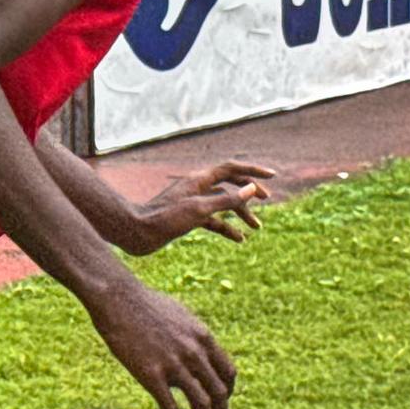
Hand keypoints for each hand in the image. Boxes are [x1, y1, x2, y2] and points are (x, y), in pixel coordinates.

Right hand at [90, 279, 237, 408]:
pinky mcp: (152, 375)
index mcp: (204, 338)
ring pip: (201, 404)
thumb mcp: (177, 314)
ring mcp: (175, 364)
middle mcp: (195, 353)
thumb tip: (194, 345)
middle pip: (219, 393)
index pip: (228, 373)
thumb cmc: (142, 303)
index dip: (228, 392)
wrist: (117, 298)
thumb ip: (190, 334)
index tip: (221, 404)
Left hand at [127, 160, 273, 254]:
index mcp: (199, 180)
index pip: (231, 168)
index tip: (273, 176)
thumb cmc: (164, 219)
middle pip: (229, 184)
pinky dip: (226, 228)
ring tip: (257, 228)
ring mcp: (192, 203)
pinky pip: (213, 220)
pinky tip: (239, 239)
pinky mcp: (187, 218)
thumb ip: (227, 199)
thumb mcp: (200, 209)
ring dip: (240, 214)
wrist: (136, 233)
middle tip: (267, 199)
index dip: (252, 171)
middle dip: (249, 192)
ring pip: (222, 204)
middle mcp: (196, 188)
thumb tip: (252, 189)